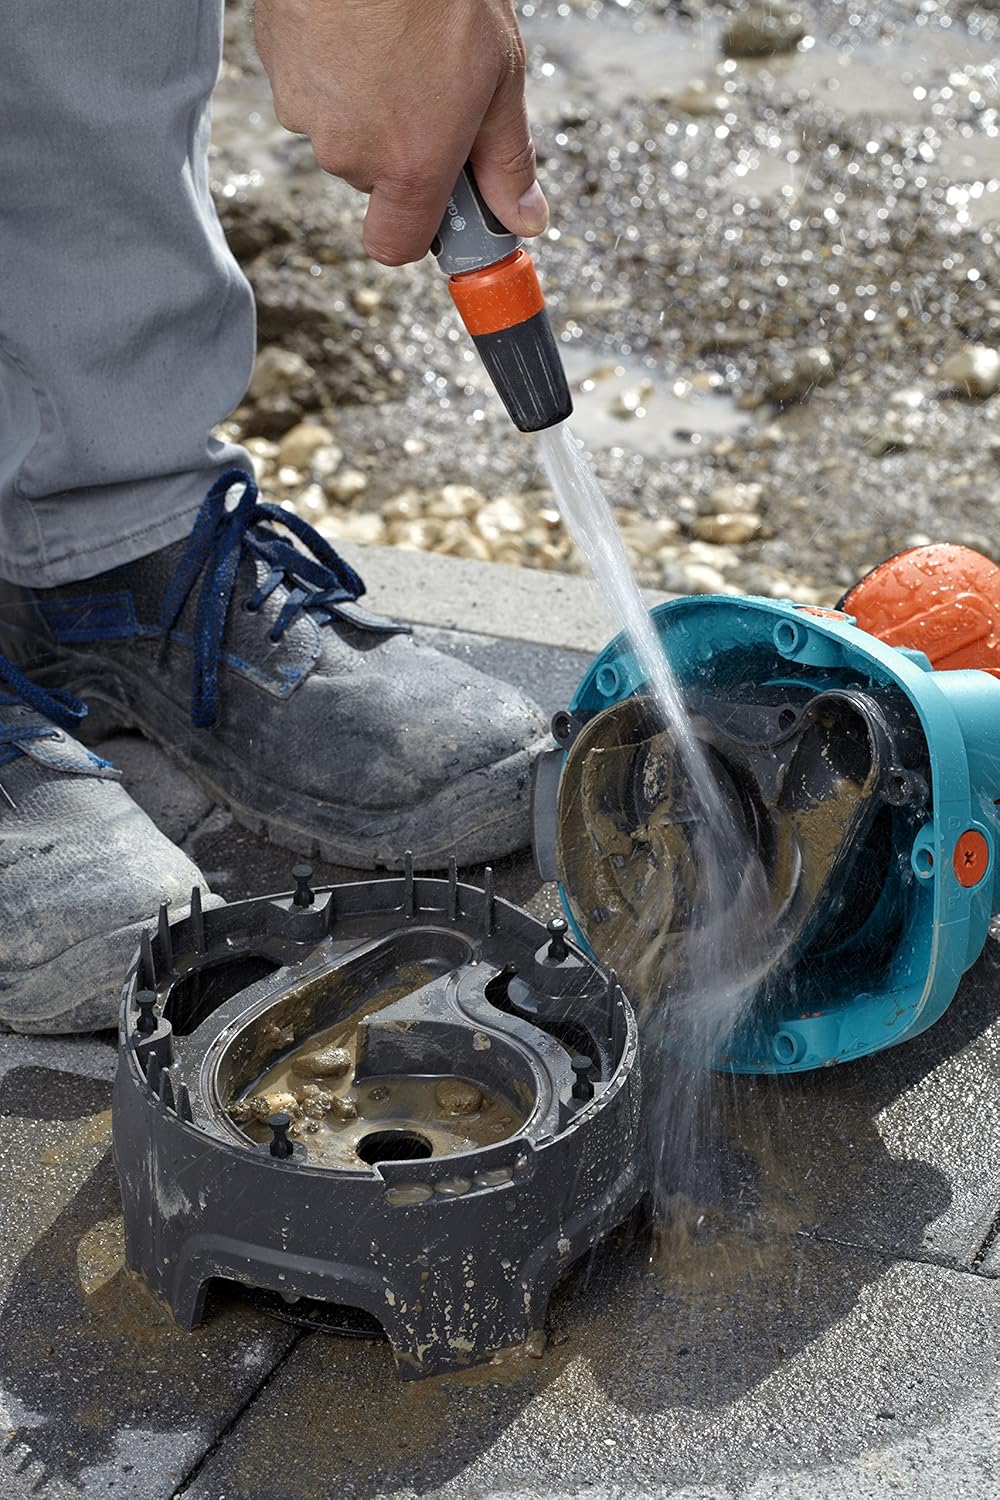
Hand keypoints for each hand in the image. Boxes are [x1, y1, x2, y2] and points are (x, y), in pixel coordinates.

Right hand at [255, 0, 548, 265]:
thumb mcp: (499, 77)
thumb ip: (506, 160)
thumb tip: (524, 218)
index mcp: (409, 167)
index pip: (396, 245)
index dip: (419, 229)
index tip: (443, 206)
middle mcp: (350, 153)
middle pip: (375, 178)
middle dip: (403, 145)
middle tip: (432, 86)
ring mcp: (305, 112)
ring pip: (342, 128)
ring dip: (367, 102)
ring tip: (395, 42)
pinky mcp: (276, 67)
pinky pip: (311, 85)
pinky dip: (333, 66)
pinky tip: (357, 25)